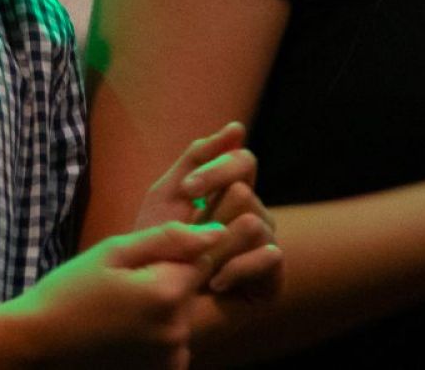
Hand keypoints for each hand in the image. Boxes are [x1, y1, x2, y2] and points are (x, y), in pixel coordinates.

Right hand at [9, 221, 219, 368]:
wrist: (39, 340)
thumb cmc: (71, 290)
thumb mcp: (114, 251)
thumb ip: (169, 239)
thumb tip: (216, 232)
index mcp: (167, 293)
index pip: (202, 259)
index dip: (172, 255)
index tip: (140, 262)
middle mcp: (178, 331)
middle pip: (190, 290)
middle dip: (166, 282)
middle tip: (121, 287)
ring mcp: (172, 357)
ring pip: (181, 316)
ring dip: (161, 311)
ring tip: (119, 312)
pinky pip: (173, 343)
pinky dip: (155, 336)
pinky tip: (123, 333)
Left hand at [136, 121, 280, 299]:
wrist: (151, 296)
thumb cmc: (158, 243)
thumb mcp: (169, 195)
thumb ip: (198, 157)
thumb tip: (238, 128)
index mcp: (233, 190)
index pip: (244, 161)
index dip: (216, 170)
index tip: (186, 189)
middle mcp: (256, 214)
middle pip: (245, 193)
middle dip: (209, 215)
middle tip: (188, 237)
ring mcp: (266, 246)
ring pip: (254, 223)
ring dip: (217, 246)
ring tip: (197, 264)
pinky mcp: (273, 279)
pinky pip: (269, 257)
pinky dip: (236, 269)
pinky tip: (215, 282)